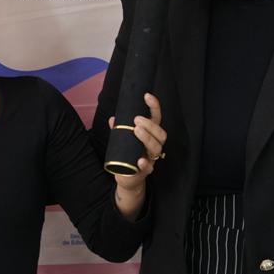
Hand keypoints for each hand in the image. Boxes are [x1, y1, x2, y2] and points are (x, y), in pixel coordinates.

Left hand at [109, 93, 164, 216]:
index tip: (147, 96)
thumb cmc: (128, 155)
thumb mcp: (123, 141)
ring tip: (136, 130)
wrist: (128, 178)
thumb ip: (119, 130)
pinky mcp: (145, 172)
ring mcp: (151, 159)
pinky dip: (144, 163)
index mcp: (151, 136)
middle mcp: (154, 146)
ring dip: (147, 138)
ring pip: (156, 148)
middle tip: (137, 119)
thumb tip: (113, 119)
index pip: (156, 119)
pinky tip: (139, 159)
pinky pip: (148, 168)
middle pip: (160, 134)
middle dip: (150, 125)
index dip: (154, 107)